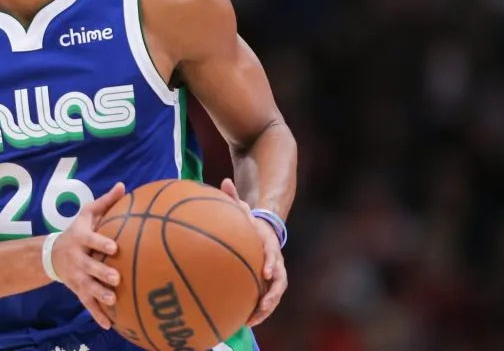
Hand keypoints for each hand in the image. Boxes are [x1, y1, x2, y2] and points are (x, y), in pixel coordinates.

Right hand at [50, 182, 125, 328]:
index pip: (90, 240)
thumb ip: (105, 202)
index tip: (115, 247)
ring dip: (99, 295)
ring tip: (113, 301)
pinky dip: (97, 315)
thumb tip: (123, 185)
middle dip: (101, 273)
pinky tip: (109, 325)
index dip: (101, 243)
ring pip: (87, 287)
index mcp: (80, 238)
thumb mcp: (87, 214)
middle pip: (88, 266)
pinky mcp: (78, 290)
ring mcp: (76, 276)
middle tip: (116, 277)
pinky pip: (87, 304)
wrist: (53, 253)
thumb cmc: (78, 230)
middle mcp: (77, 258)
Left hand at [220, 178, 287, 327]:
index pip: (273, 255)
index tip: (266, 273)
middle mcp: (276, 263)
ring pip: (274, 295)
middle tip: (263, 305)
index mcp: (270, 246)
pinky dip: (258, 312)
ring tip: (252, 321)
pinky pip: (265, 300)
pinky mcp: (267, 285)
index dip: (271, 264)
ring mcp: (274, 276)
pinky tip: (244, 322)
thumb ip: (235, 199)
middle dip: (272, 295)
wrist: (264, 233)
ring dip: (265, 309)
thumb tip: (224, 180)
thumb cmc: (249, 223)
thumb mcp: (243, 210)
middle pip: (280, 282)